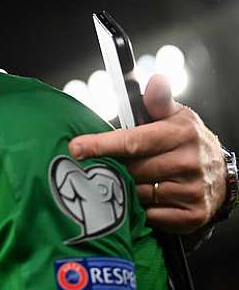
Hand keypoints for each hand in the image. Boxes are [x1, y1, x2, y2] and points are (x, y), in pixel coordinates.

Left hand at [69, 74, 225, 232]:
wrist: (220, 176)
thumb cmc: (187, 142)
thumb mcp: (176, 116)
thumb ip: (158, 101)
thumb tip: (156, 81)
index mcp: (180, 133)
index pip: (133, 140)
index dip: (102, 145)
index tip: (76, 148)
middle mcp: (188, 161)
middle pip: (131, 169)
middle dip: (120, 168)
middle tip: (120, 165)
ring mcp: (192, 190)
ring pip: (139, 194)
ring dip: (131, 189)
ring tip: (139, 179)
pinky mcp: (192, 215)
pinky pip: (152, 216)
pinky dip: (145, 210)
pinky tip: (150, 198)